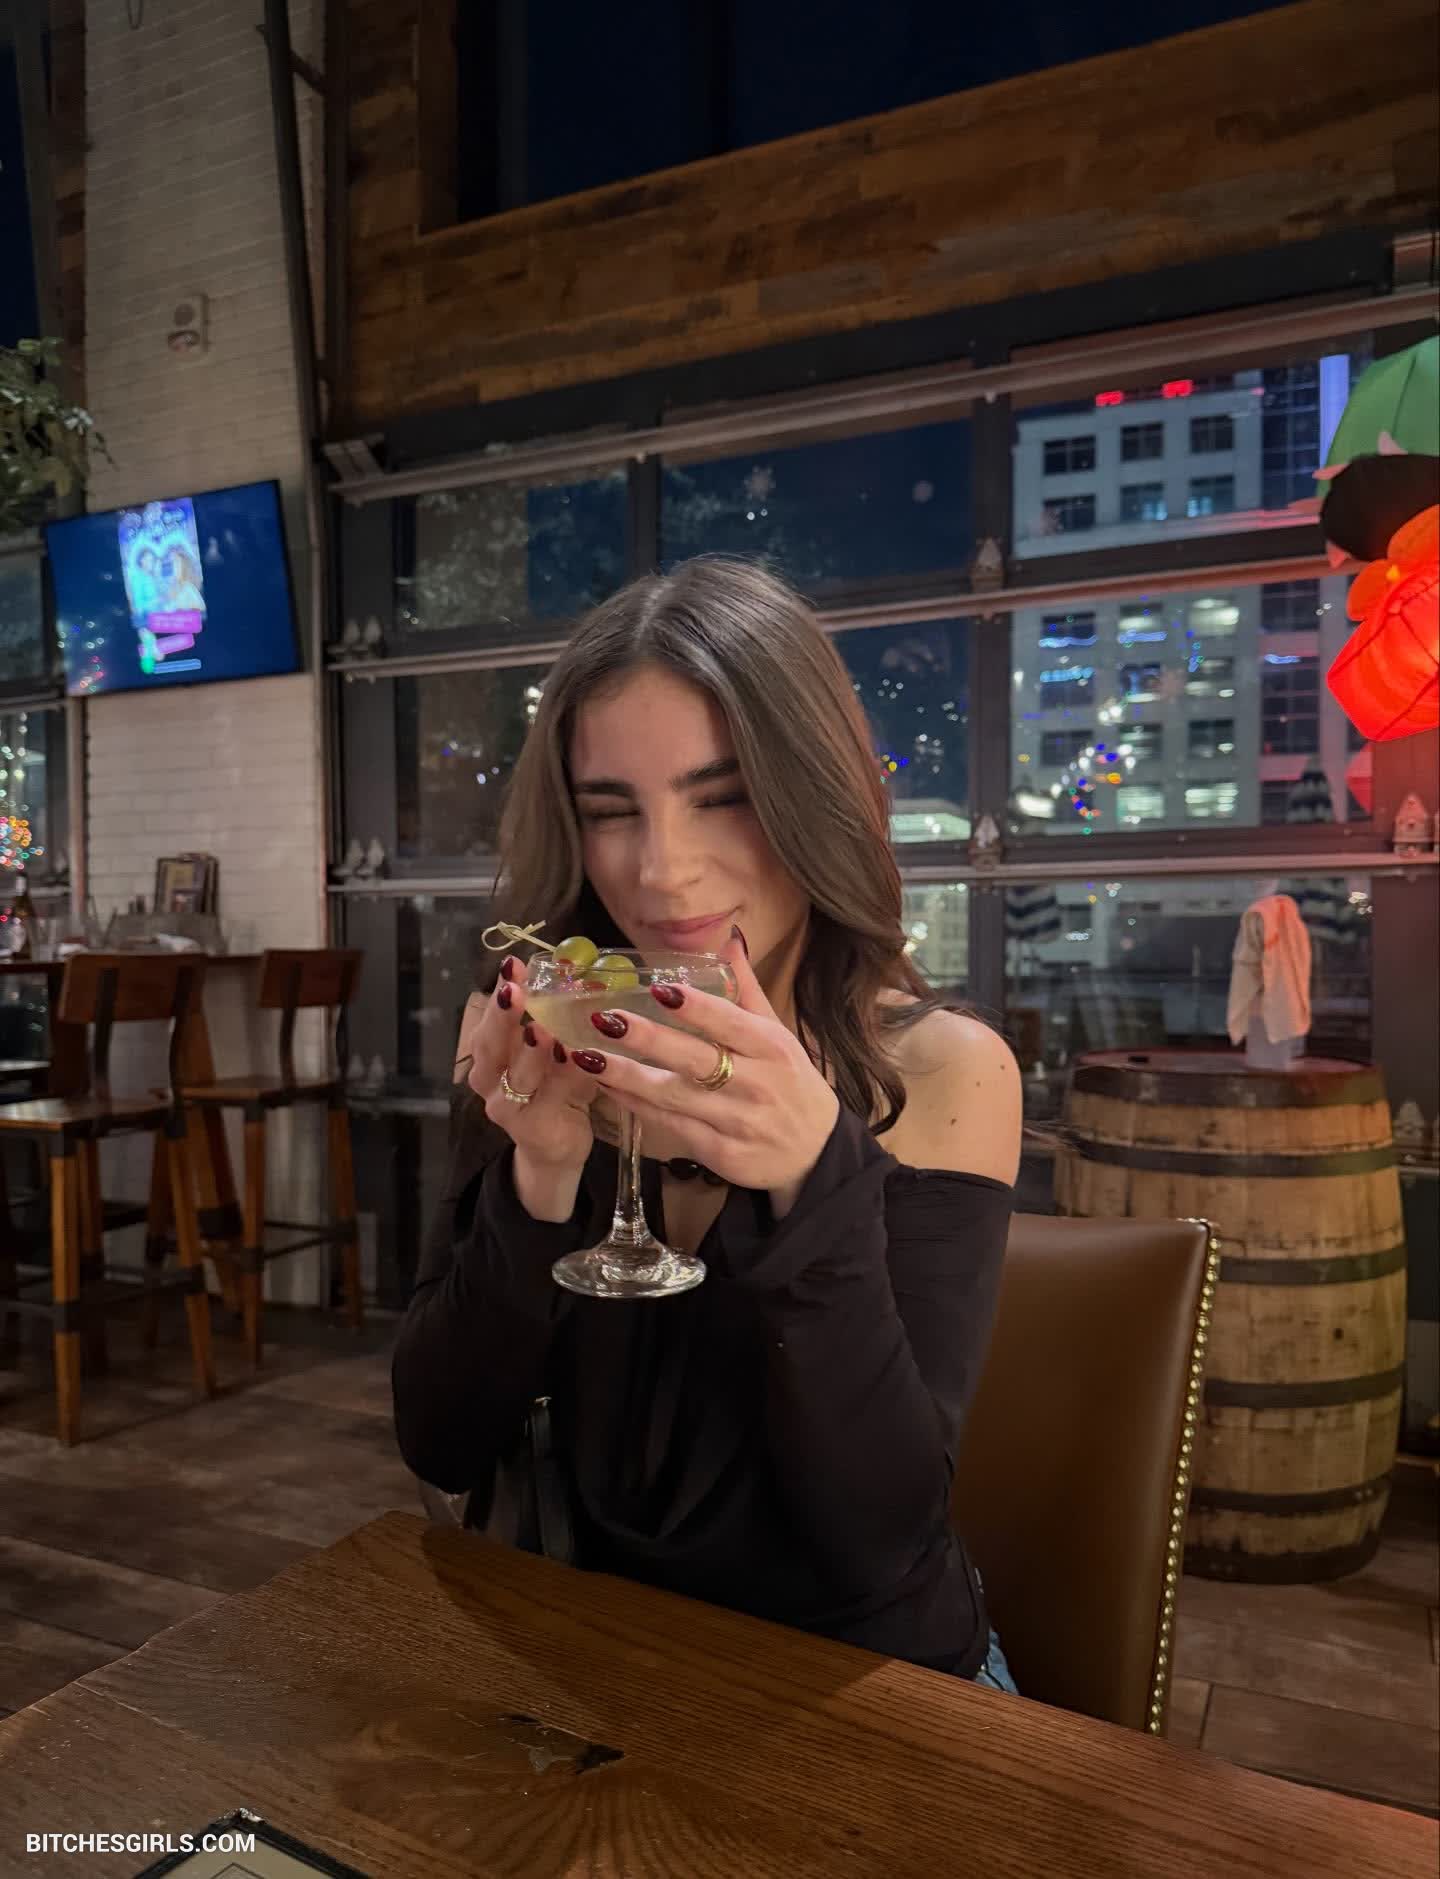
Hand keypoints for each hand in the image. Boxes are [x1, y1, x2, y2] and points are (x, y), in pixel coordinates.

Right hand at [456, 957, 601, 1176]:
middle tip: (516, 988)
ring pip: (517, 1075)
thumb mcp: (550, 1055)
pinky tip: (575, 1056)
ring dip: (531, 1050)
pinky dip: (561, 1076)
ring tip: (542, 1026)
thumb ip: (554, 1024)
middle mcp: (490, 1082)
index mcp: (489, 1058)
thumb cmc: (553, 1092)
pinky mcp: (532, 1128)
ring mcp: (508, 1108)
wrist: (555, 1149)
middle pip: (490, 1046)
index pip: (488, 1022)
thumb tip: (581, 979)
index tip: (511, 965)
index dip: (497, 995)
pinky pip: (548, 1097)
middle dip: (503, 1016)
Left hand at [571, 929, 838, 1209]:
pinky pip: (671, 1125)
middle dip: (648, 1039)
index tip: (658, 989)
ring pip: (674, 1096)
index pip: (729, 1023)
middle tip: (604, 1019)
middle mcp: (756, 1084)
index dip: (695, 1008)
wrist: (817, 1153)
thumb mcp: (778, 1033)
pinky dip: (637, 1106)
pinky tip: (608, 1088)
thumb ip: (746, 988)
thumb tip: (728, 937)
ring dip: (627, 1076)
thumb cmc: (791, 1083)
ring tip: (587, 1057)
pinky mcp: (720, 1153)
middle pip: (696, 1059)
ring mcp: (736, 1122)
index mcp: (772, 1047)